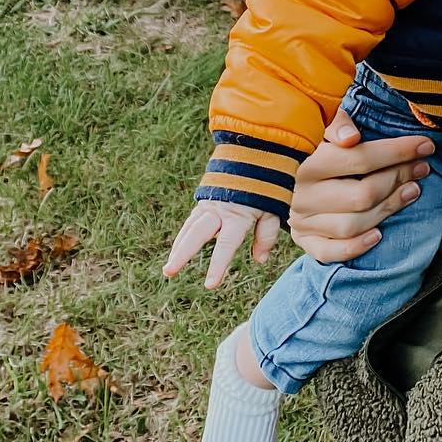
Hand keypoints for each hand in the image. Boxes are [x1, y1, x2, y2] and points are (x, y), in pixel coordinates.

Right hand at [163, 198, 281, 289]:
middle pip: (197, 235)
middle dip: (182, 254)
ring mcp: (209, 204)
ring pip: (189, 228)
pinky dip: (183, 236)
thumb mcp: (272, 209)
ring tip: (168, 268)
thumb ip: (265, 235)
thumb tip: (260, 259)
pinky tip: (176, 250)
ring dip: (178, 247)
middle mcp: (219, 210)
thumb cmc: (267, 187)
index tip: (210, 285)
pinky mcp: (205, 201)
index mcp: (238, 215)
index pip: (226, 245)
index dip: (218, 265)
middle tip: (169, 272)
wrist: (255, 155)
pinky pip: (191, 221)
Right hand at [288, 107, 433, 262]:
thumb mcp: (328, 131)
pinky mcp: (305, 243)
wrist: (293, 185)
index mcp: (309, 164)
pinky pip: (330, 253)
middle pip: (362, 194)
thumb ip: (340, 125)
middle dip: (398, 179)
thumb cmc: (322, 154)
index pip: (359, 158)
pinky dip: (356, 247)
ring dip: (388, 209)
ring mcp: (303, 222)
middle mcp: (303, 195)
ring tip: (412, 192)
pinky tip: (379, 235)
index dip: (397, 152)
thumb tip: (352, 136)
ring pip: (353, 225)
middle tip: (421, 169)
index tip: (425, 146)